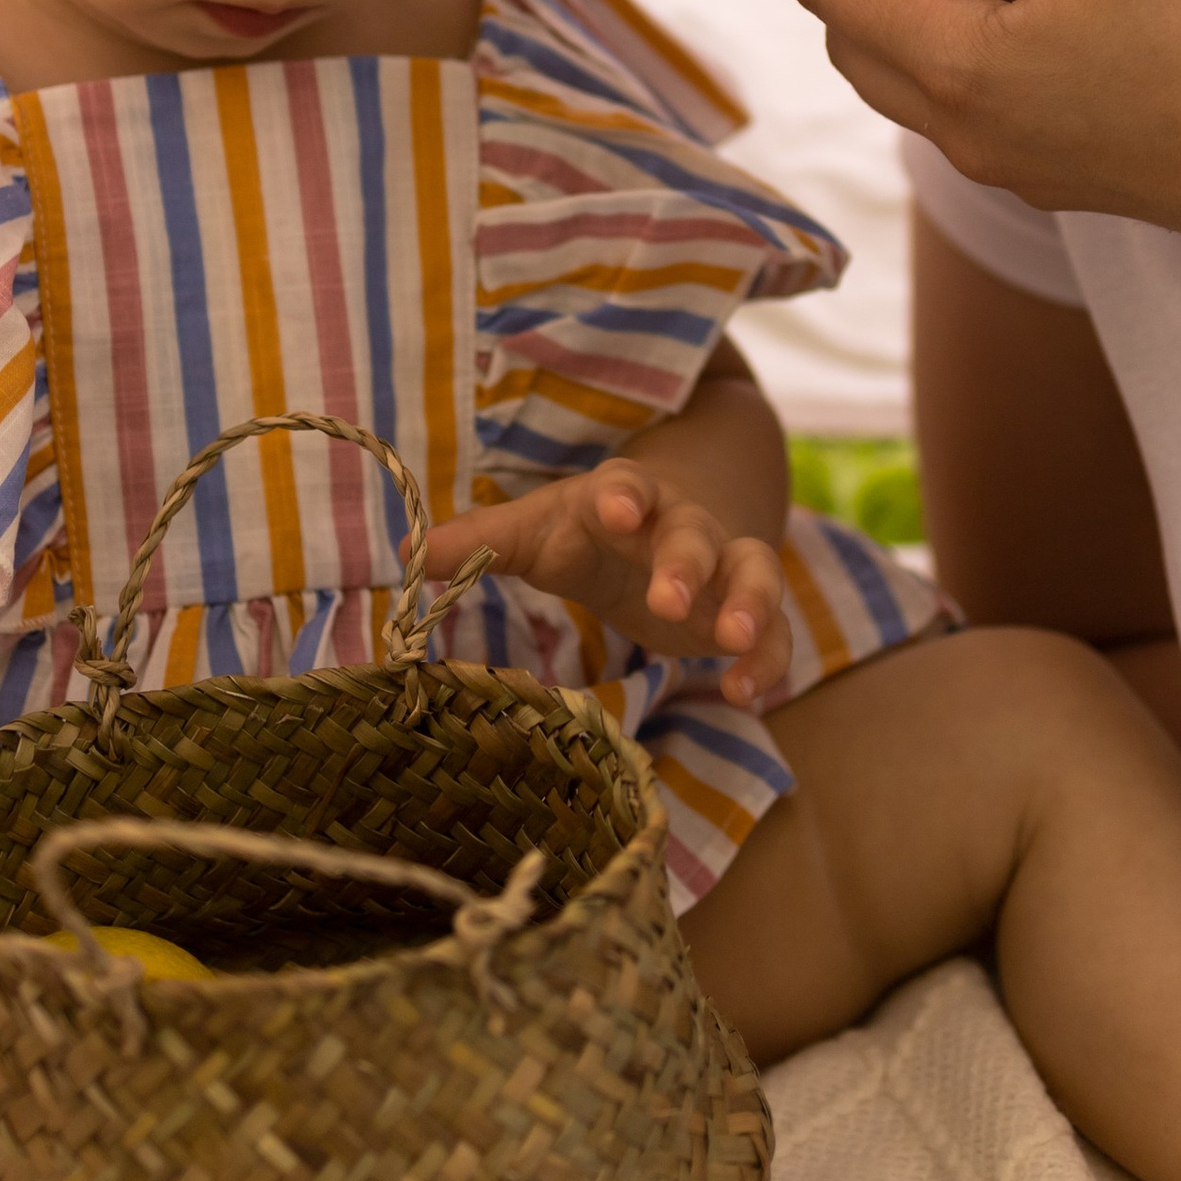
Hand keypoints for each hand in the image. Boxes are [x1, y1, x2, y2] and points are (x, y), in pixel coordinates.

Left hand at [425, 460, 791, 706]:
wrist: (664, 525)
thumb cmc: (585, 531)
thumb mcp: (535, 533)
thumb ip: (480, 542)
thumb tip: (406, 552)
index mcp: (624, 497)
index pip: (627, 485)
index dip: (622, 496)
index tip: (612, 509)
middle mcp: (682, 524)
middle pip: (694, 534)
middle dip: (687, 563)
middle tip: (670, 601)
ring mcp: (722, 567)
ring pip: (754, 572)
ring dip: (751, 605)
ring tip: (736, 643)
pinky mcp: (743, 612)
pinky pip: (774, 632)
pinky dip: (767, 660)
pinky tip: (745, 694)